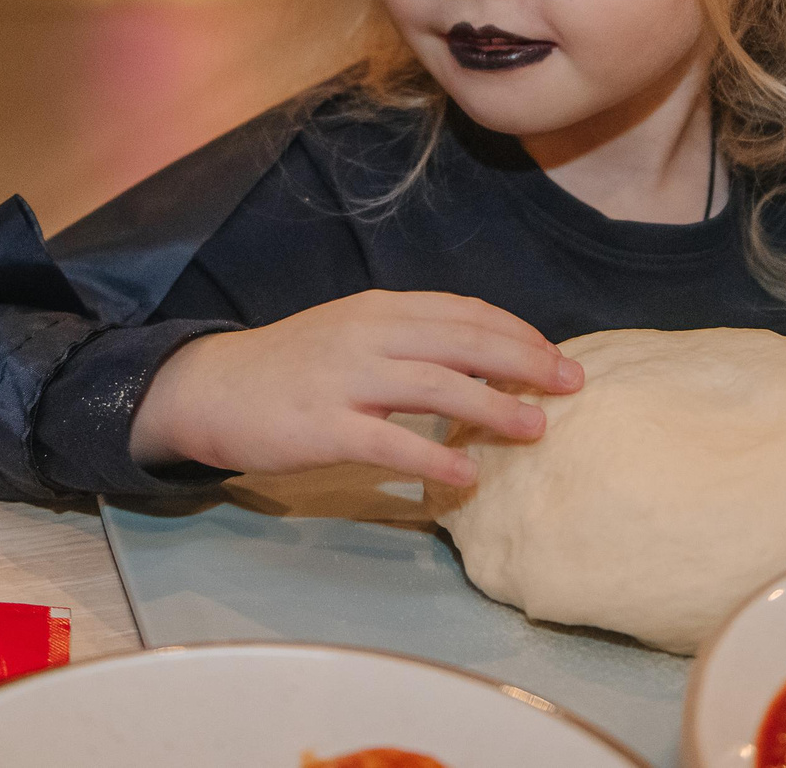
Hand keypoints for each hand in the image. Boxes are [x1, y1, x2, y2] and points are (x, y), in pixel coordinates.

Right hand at [128, 291, 582, 487]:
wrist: (214, 388)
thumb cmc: (293, 366)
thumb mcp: (354, 334)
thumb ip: (410, 341)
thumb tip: (484, 361)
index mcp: (380, 309)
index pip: (465, 312)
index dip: (517, 332)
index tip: (556, 355)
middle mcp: (369, 334)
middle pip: (464, 341)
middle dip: (525, 360)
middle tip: (571, 384)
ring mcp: (346, 379)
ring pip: (437, 386)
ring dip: (493, 407)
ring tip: (535, 428)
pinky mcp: (324, 427)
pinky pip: (390, 441)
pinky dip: (433, 458)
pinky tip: (467, 477)